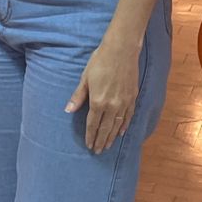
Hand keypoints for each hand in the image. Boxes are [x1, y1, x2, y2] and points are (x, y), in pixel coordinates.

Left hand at [66, 39, 139, 154]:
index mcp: (98, 101)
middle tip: (98, 151)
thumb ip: (78, 96)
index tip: (89, 145)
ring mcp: (124, 102)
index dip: (90, 136)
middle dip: (101, 140)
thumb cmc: (100, 61)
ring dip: (111, 137)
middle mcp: (112, 105)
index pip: (93, 124)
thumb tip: (68, 110)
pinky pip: (129, 116)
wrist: (121, 50)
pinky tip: (121, 132)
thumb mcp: (85, 78)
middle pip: (105, 128)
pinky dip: (124, 126)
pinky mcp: (133, 97)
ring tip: (107, 146)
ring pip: (117, 125)